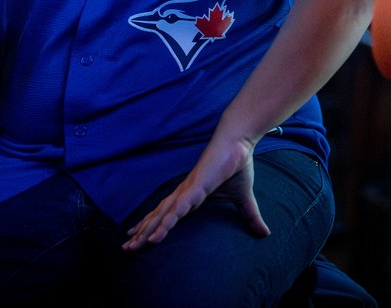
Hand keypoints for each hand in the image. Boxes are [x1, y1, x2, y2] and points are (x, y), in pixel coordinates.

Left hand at [122, 134, 266, 250]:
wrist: (239, 143)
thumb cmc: (237, 165)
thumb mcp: (244, 198)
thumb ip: (249, 215)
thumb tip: (265, 233)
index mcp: (191, 195)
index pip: (167, 213)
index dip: (152, 224)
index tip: (138, 237)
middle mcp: (184, 193)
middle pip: (158, 215)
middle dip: (142, 231)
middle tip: (126, 247)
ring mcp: (187, 191)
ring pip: (162, 215)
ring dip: (147, 231)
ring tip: (133, 246)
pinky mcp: (194, 188)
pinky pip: (176, 210)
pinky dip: (164, 223)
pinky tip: (154, 236)